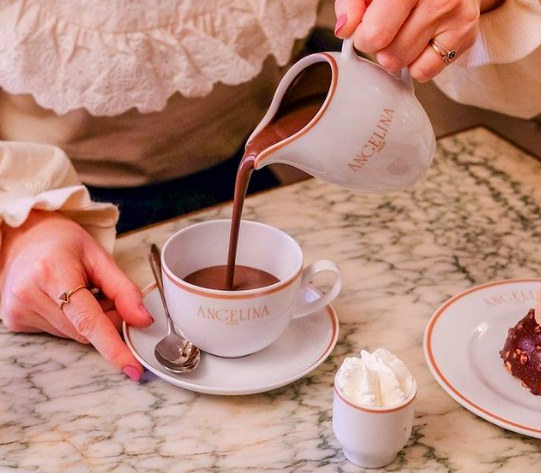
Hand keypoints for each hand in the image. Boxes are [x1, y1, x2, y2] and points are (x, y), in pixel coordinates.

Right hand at [0, 210, 152, 380]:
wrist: (23, 237)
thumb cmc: (64, 243)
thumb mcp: (100, 257)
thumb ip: (124, 290)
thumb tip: (143, 320)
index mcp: (52, 272)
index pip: (87, 319)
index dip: (112, 346)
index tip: (131, 366)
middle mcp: (29, 294)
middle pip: (84, 331)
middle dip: (107, 321)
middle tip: (109, 298)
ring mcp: (17, 311)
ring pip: (73, 335)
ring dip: (89, 323)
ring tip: (84, 293)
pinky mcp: (15, 322)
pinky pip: (58, 333)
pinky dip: (72, 323)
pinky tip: (66, 301)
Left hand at [334, 0, 503, 81]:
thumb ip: (351, 3)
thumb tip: (345, 29)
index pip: (375, 35)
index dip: (362, 37)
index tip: (366, 26)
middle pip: (388, 55)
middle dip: (379, 47)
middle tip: (387, 29)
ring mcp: (455, 16)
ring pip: (403, 64)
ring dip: (396, 55)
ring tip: (404, 31)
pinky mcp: (466, 34)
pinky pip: (424, 72)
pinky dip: (416, 63)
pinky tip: (420, 41)